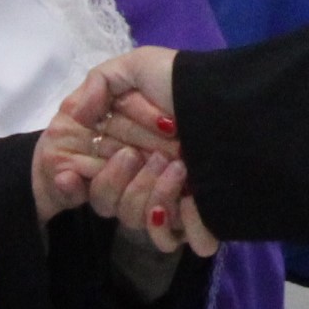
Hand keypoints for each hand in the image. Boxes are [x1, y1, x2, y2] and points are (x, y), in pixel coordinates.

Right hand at [38, 59, 218, 257]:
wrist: (232, 98)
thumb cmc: (184, 81)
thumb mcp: (138, 66)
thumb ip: (97, 84)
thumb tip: (76, 116)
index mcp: (123, 152)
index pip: (90, 182)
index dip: (93, 177)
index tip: (109, 159)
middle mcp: (142, 178)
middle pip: (110, 206)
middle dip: (125, 183)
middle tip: (151, 155)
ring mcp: (171, 200)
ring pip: (140, 223)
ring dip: (155, 196)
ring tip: (180, 167)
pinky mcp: (202, 218)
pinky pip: (187, 243)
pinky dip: (188, 226)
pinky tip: (193, 201)